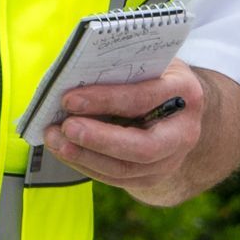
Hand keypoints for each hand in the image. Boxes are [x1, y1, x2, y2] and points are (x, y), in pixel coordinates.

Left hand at [45, 59, 205, 199]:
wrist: (179, 110)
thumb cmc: (156, 77)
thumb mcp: (148, 62)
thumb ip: (121, 68)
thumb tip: (74, 75)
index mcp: (185, 93)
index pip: (143, 99)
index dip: (106, 100)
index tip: (70, 99)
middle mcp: (183, 132)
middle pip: (142, 147)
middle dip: (98, 140)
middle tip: (64, 129)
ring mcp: (170, 160)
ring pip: (124, 169)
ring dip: (84, 156)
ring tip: (55, 140)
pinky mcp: (151, 177)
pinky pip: (115, 177)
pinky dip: (85, 164)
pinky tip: (65, 150)